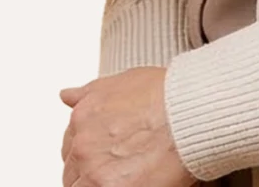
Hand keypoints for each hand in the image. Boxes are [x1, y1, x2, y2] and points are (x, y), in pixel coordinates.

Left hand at [57, 66, 191, 185]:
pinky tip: (134, 184)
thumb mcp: (122, 82)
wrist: (191, 113)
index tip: (102, 159)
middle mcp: (83, 146)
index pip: (70, 148)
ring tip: (126, 179)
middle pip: (74, 172)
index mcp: (81, 119)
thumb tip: (67, 95)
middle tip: (117, 172)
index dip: (87, 156)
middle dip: (90, 174)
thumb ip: (90, 92)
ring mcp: (95, 171)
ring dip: (98, 184)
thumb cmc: (167, 95)